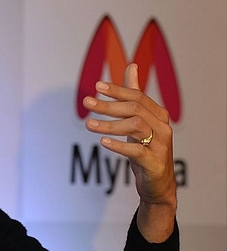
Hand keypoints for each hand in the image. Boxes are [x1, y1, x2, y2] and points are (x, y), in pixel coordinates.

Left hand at [82, 63, 176, 241]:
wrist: (157, 185)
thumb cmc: (146, 149)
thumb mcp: (139, 121)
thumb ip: (134, 94)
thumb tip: (132, 65)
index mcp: (158, 114)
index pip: (137, 96)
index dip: (118, 90)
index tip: (96, 86)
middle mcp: (163, 127)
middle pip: (134, 109)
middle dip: (108, 105)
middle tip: (87, 103)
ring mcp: (161, 145)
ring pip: (135, 127)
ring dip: (109, 125)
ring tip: (88, 125)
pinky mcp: (154, 163)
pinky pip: (136, 151)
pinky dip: (119, 145)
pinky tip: (103, 142)